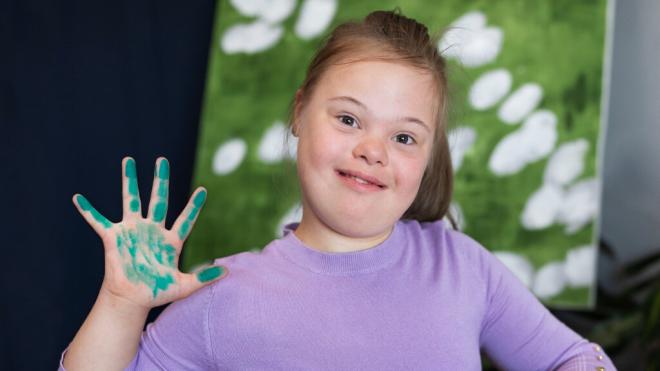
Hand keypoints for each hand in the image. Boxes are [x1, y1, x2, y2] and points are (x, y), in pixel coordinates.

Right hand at [73, 157, 226, 309]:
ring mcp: (132, 231)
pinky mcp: (113, 237)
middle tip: (162, 160)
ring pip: (131, 200)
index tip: (203, 190)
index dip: (194, 206)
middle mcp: (152, 230)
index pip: (185, 219)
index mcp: (170, 240)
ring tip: (128, 160)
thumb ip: (204, 277)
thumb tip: (227, 271)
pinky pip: (98, 221)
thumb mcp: (184, 286)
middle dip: (160, 180)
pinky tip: (77, 198)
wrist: (130, 300)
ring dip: (129, 180)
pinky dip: (88, 210)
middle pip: (158, 199)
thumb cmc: (156, 293)